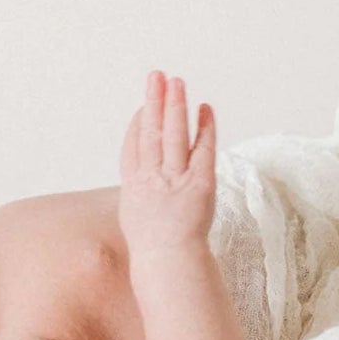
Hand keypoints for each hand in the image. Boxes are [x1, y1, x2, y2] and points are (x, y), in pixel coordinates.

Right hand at [118, 71, 216, 254]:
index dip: (138, 124)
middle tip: (157, 76)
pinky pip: (203, 148)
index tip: (143, 107)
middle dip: (155, 101)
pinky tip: (204, 108)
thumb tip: (142, 179)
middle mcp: (152, 177)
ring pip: (175, 134)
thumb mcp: (135, 217)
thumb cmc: (154, 247)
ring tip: (177, 81)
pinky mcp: (200, 183)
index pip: (134, 147)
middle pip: (153, 132)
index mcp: (133, 186)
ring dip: (175, 105)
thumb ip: (138, 193)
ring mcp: (175, 179)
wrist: (169, 263)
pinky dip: (204, 127)